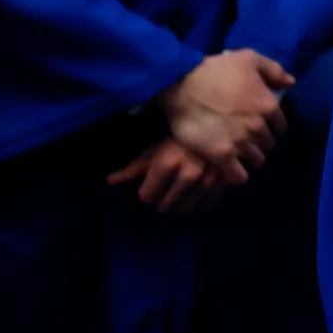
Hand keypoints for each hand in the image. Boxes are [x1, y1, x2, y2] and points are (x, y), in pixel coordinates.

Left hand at [108, 137, 227, 212]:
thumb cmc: (178, 136)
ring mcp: (207, 179)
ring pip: (186, 208)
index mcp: (165, 163)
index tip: (150, 186)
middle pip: (165, 204)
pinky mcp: (223, 182)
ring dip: (179, 206)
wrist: (215, 124)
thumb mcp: (154, 148)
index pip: (146, 195)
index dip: (146, 191)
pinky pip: (207, 205)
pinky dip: (200, 206)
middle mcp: (187, 174)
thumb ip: (134, 167)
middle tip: (164, 192)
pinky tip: (195, 200)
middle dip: (162, 199)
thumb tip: (109, 181)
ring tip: (177, 199)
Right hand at [158, 50, 291, 181]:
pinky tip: (231, 170)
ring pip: (256, 159)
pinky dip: (236, 175)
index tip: (260, 124)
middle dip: (260, 141)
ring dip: (250, 156)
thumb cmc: (216, 69)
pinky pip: (237, 175)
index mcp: (268, 105)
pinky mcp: (222, 155)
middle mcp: (258, 127)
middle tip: (246, 137)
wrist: (182, 84)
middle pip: (267, 143)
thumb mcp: (249, 58)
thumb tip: (291, 82)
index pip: (280, 126)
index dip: (271, 126)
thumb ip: (273, 70)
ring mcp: (241, 143)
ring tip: (238, 153)